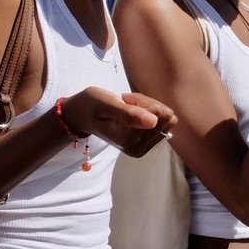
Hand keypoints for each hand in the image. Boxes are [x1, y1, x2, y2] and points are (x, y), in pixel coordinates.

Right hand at [60, 88, 176, 157]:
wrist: (83, 115)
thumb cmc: (92, 105)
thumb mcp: (106, 103)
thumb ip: (128, 113)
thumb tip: (152, 121)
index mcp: (128, 139)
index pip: (159, 114)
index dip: (143, 101)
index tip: (124, 100)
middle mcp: (137, 148)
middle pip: (165, 117)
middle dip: (147, 105)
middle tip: (126, 104)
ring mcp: (142, 148)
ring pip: (166, 120)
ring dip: (148, 108)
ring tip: (127, 108)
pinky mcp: (146, 145)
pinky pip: (163, 124)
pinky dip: (150, 114)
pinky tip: (133, 114)